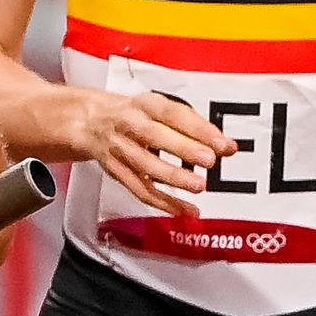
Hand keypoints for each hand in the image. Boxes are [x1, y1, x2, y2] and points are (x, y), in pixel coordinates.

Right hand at [53, 83, 234, 217]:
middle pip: (155, 136)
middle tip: (209, 160)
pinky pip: (140, 190)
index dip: (198, 128)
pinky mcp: (117, 172)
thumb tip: (226, 146)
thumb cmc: (134, 115)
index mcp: (144, 105)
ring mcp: (121, 149)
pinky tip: (185, 210)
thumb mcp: (159, 109)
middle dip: (184, 149)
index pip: (173, 114)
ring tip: (198, 186)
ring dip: (173, 178)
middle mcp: (130, 125)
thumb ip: (193, 127)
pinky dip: (163, 202)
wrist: (89, 122)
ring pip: (146, 166)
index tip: (221, 143)